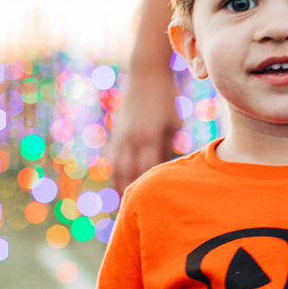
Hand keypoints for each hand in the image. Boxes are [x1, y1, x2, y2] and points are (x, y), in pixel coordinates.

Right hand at [110, 68, 179, 193]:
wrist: (145, 77)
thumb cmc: (166, 101)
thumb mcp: (174, 123)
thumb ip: (170, 145)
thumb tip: (169, 167)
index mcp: (149, 137)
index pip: (149, 169)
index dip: (150, 187)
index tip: (156, 202)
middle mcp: (132, 139)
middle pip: (129, 173)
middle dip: (132, 193)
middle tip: (137, 212)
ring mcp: (121, 136)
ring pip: (117, 168)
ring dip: (120, 185)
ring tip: (125, 203)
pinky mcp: (116, 133)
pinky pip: (113, 158)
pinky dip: (116, 172)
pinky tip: (119, 183)